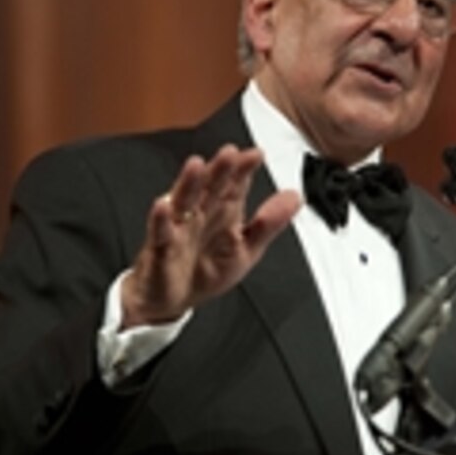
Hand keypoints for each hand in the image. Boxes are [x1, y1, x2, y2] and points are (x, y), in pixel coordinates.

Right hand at [120, 145, 300, 327]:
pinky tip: (163, 206)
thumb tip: (295, 197)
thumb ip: (269, 224)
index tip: (256, 155)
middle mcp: (201, 213)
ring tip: (196, 166)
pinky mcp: (160, 247)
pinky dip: (161, 219)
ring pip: (183, 200)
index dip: (244, 169)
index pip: (235, 184)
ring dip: (188, 183)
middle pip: (210, 186)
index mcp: (223, 211)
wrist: (174, 301)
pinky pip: (160, 231)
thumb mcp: (247, 250)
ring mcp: (179, 227)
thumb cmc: (206, 271)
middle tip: (230, 153)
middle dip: (219, 170)